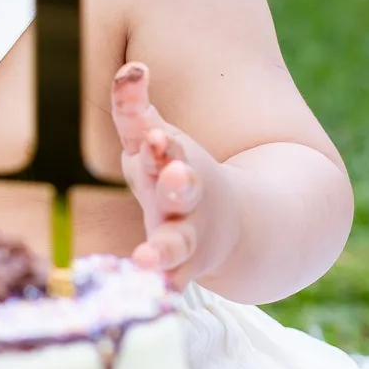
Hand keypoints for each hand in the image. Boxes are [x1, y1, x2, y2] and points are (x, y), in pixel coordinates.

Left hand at [110, 63, 238, 287]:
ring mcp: (187, 234)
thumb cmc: (176, 171)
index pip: (166, 145)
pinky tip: (148, 298)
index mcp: (175, 160)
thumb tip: (131, 70)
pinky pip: (171, 283)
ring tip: (146, 258)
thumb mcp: (155, 140)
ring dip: (163, 248)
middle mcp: (186, 198)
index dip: (160, 139)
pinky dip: (161, 290)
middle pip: (183, 188)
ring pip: (176, 242)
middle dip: (180, 181)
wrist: (237, 224)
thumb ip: (135, 108)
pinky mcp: (182, 269)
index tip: (156, 134)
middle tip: (176, 174)